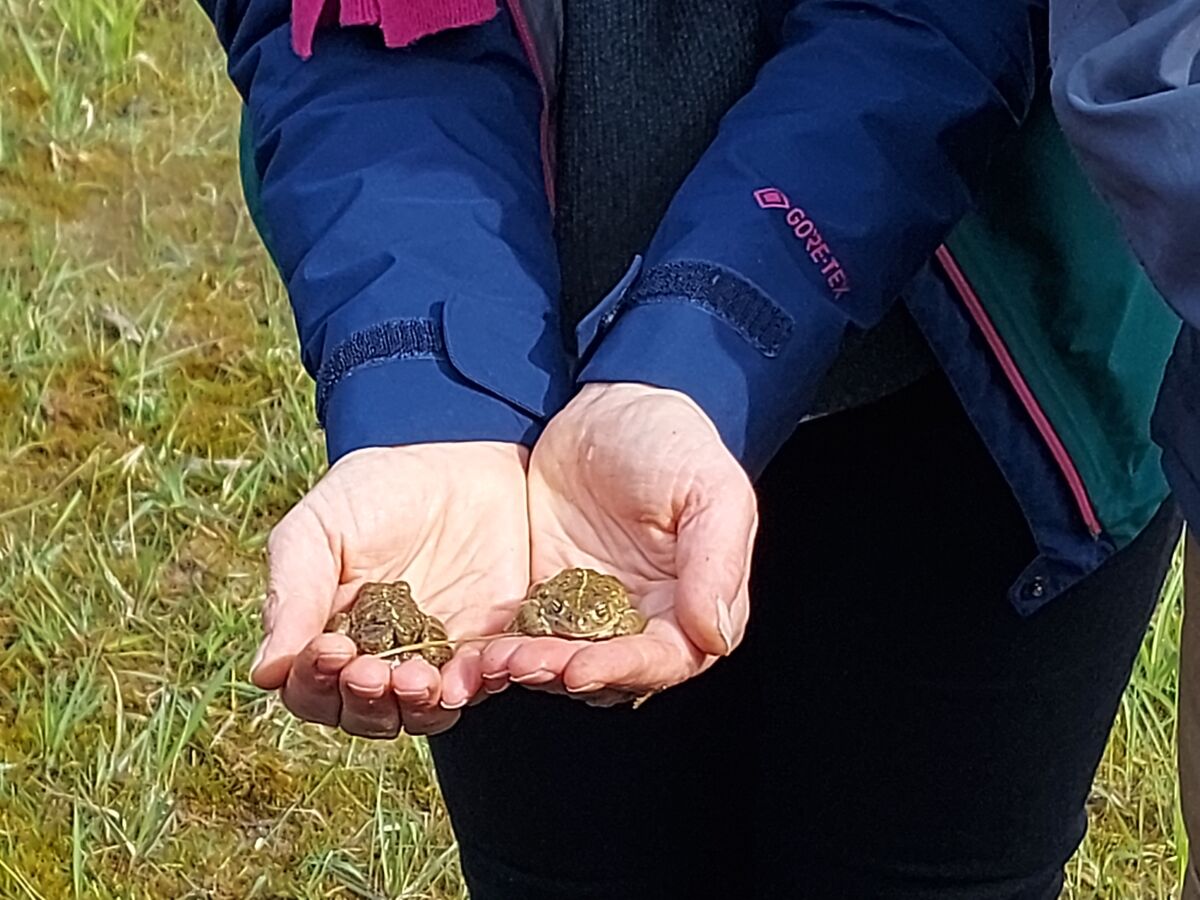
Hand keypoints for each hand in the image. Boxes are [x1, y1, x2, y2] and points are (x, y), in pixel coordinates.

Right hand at [251, 442, 528, 736]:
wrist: (455, 458)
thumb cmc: (372, 492)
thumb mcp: (319, 529)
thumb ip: (292, 596)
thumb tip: (265, 673)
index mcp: (328, 639)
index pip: (311, 690)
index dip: (315, 682)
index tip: (329, 651)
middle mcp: (380, 662)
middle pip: (365, 715)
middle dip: (366, 701)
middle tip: (373, 673)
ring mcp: (436, 659)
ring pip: (422, 713)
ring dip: (418, 706)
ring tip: (421, 680)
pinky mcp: (486, 647)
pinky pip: (483, 682)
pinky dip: (475, 686)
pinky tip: (470, 673)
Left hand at [482, 383, 757, 703]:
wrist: (609, 404)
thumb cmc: (673, 442)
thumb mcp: (710, 488)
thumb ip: (717, 560)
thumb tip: (713, 632)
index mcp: (692, 602)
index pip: (665, 660)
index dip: (623, 669)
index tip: (581, 668)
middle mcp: (646, 617)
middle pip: (609, 671)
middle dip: (565, 673)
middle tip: (524, 664)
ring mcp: (594, 609)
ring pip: (565, 659)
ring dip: (532, 665)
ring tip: (495, 659)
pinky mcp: (549, 595)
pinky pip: (529, 632)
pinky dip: (508, 644)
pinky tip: (482, 645)